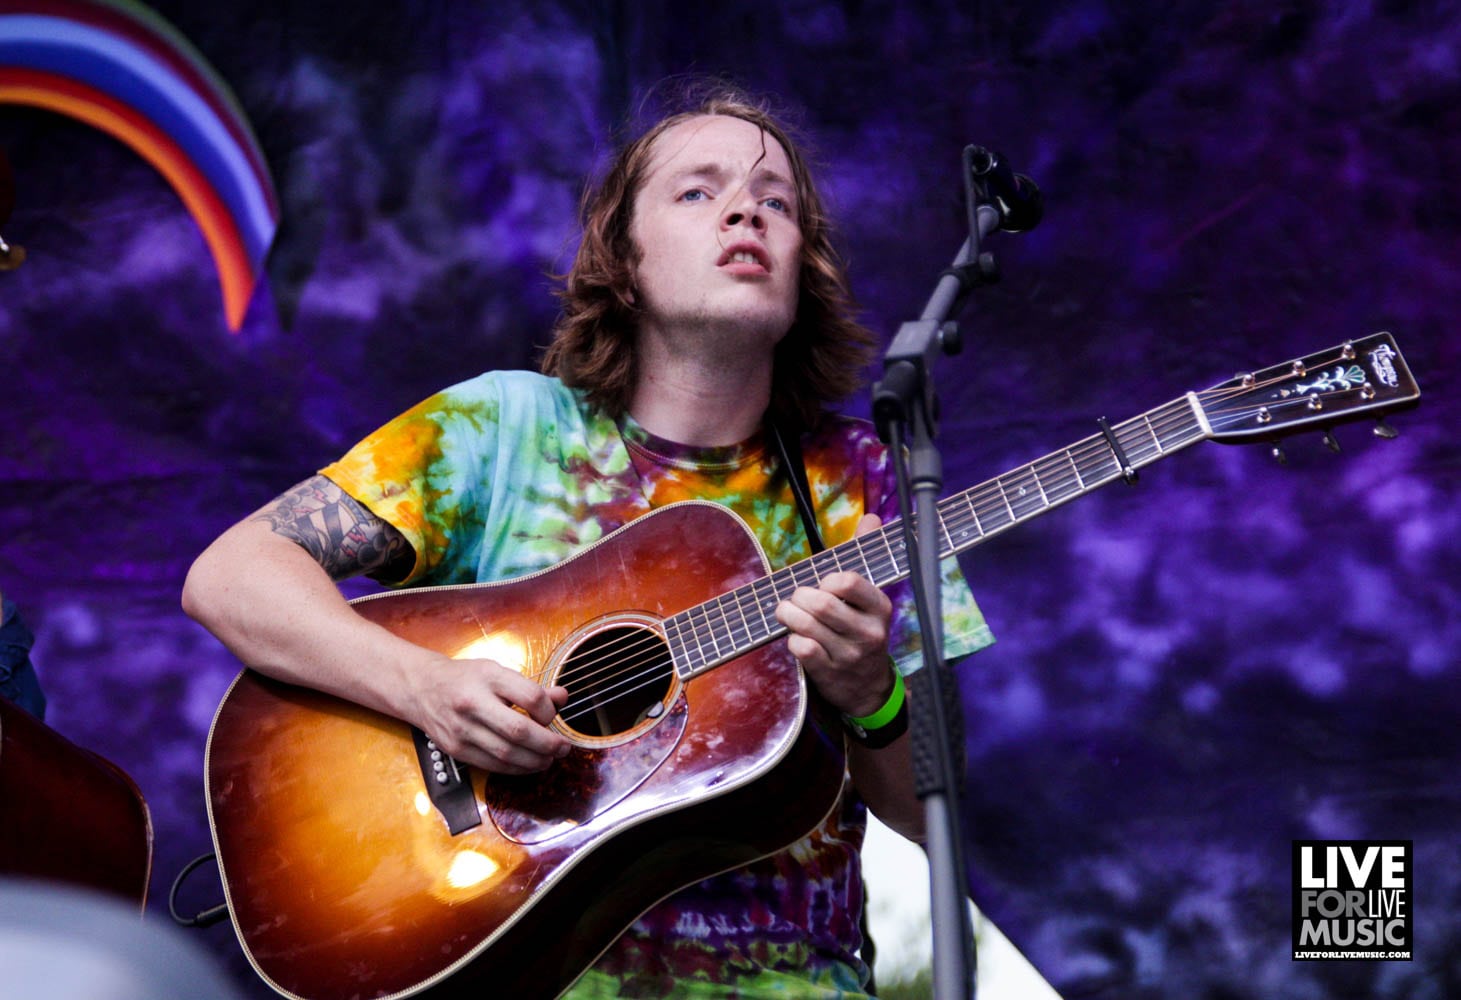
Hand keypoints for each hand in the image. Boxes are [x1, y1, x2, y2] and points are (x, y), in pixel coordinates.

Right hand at [408, 656, 569, 773]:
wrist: (421, 688)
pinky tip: (528, 764)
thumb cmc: (466, 679)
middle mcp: (473, 703)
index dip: (548, 711)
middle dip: (548, 744)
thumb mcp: (498, 672)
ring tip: (550, 759)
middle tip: (563, 747)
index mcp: (488, 678)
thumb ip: (530, 688)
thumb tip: (562, 697)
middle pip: (519, 731)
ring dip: (535, 761)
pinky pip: (492, 765)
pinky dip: (516, 769)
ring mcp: (462, 729)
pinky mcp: (456, 749)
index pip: (529, 696)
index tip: (552, 716)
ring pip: (507, 754)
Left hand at [774, 514, 895, 717]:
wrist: (868, 686)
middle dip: (799, 595)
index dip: (827, 579)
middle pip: (821, 603)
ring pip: (807, 625)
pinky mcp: (830, 673)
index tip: (824, 584)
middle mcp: (868, 632)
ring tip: (787, 612)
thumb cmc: (861, 628)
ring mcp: (849, 655)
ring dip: (788, 614)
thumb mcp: (869, 596)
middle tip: (797, 598)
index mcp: (880, 607)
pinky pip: (801, 648)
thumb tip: (870, 518)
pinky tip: (797, 637)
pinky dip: (791, 638)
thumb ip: (865, 555)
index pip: (849, 581)